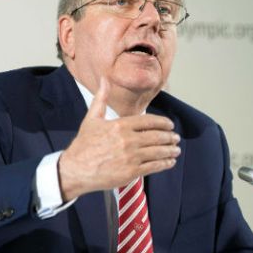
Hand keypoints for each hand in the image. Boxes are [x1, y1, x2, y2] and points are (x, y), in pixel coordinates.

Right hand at [57, 76, 180, 200]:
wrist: (76, 168)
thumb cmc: (84, 144)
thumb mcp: (92, 118)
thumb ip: (102, 98)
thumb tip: (104, 79)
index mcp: (120, 125)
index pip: (149, 121)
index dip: (163, 123)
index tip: (169, 125)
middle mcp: (127, 140)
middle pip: (157, 136)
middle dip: (170, 137)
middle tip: (175, 138)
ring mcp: (131, 157)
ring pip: (158, 152)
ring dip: (170, 150)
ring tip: (176, 150)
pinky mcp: (131, 172)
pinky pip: (154, 166)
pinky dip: (165, 164)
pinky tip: (169, 162)